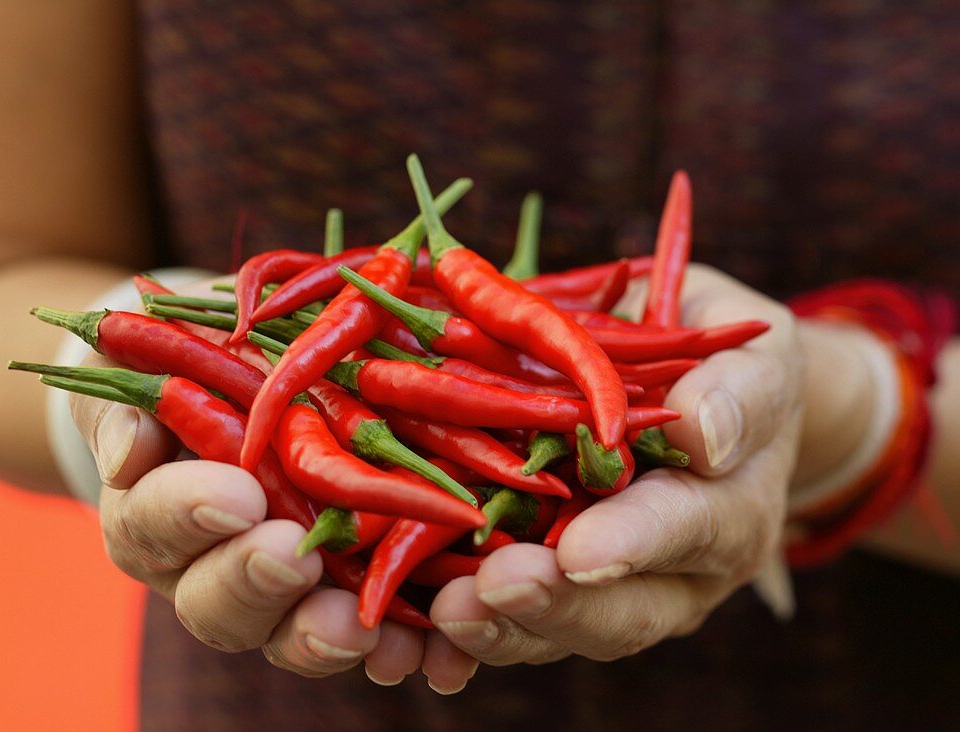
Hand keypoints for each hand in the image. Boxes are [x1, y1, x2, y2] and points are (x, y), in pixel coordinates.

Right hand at [67, 276, 427, 683]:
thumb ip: (127, 403)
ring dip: (321, 636)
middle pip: (217, 603)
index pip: (153, 524)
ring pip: (288, 634)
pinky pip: (365, 635)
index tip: (236, 494)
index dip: (187, 514)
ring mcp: (280, 591)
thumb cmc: (185, 368)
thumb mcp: (143, 366)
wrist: (249, 381)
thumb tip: (129, 450)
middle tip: (290, 558)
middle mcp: (209, 568)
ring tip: (358, 628)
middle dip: (253, 583)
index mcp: (152, 514)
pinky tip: (421, 647)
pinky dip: (393, 647)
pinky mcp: (346, 595)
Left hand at [430, 264, 804, 677]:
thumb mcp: (751, 358)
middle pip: (617, 611)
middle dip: (552, 604)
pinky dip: (463, 636)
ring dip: (498, 629)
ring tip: (443, 614)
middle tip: (492, 590)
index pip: (685, 530)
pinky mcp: (552, 589)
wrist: (699, 403)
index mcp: (727, 511)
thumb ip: (739, 392)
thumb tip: (705, 433)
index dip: (633, 543)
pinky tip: (418, 636)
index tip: (579, 552)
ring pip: (555, 630)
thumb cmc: (723, 366)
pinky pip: (509, 622)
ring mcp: (609, 591)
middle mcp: (671, 573)